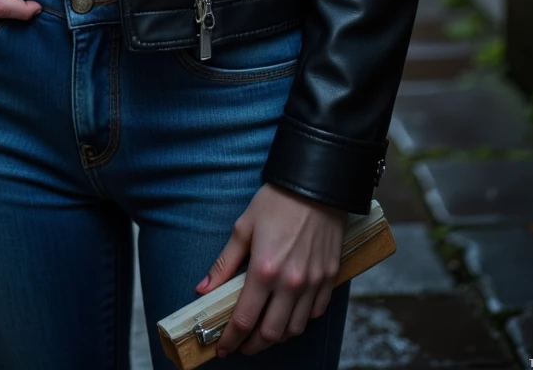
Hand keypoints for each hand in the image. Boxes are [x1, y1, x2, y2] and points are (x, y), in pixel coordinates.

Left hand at [195, 182, 346, 355]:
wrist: (316, 184)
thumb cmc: (277, 202)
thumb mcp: (244, 228)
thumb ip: (224, 263)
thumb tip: (203, 289)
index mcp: (264, 270)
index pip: (244, 319)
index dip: (230, 339)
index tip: (223, 347)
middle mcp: (290, 283)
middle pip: (270, 333)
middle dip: (252, 346)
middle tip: (241, 345)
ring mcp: (313, 283)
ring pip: (294, 329)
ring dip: (276, 337)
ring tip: (263, 332)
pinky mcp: (329, 277)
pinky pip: (315, 313)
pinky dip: (300, 321)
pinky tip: (288, 315)